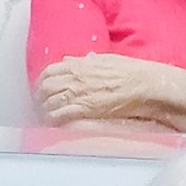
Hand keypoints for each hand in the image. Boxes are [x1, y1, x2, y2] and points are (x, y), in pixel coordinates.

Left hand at [35, 54, 185, 128]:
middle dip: (40, 97)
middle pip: (45, 87)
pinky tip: (55, 126)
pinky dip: (53, 121)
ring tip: (48, 118)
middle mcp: (74, 78)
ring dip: (45, 111)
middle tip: (42, 106)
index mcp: (80, 65)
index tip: (44, 89)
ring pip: (49, 102)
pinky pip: (58, 115)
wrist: (144, 85)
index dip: (43, 82)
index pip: (50, 71)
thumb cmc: (132, 72)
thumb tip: (73, 61)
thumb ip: (86, 61)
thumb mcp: (107, 60)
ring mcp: (77, 93)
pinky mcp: (82, 108)